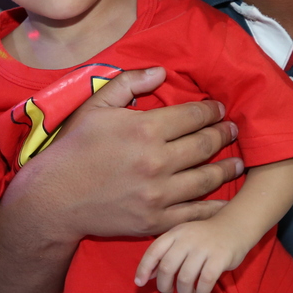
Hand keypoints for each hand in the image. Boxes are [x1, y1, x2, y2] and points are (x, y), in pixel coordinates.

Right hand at [14, 66, 241, 244]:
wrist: (54, 199)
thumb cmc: (73, 149)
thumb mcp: (95, 106)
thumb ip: (129, 83)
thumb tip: (162, 71)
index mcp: (145, 130)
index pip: (193, 117)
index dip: (211, 111)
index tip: (219, 109)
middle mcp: (157, 162)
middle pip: (205, 145)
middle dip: (224, 135)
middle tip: (233, 130)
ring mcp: (158, 194)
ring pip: (206, 179)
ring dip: (227, 169)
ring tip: (238, 163)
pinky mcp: (155, 221)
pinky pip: (194, 214)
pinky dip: (215, 207)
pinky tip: (226, 200)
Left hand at [135, 218, 244, 292]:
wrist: (234, 226)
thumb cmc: (204, 237)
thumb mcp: (181, 240)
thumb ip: (165, 255)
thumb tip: (145, 276)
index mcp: (175, 233)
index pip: (154, 251)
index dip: (144, 268)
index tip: (139, 283)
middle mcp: (187, 239)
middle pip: (167, 267)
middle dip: (165, 286)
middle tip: (169, 292)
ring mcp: (204, 248)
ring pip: (185, 278)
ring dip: (184, 292)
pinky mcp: (220, 258)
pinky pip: (205, 281)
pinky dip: (201, 292)